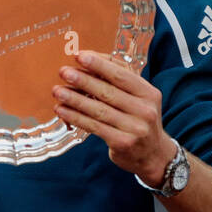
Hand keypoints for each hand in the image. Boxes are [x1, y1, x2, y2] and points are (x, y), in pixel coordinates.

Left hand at [52, 50, 176, 183]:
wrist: (154, 155)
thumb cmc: (139, 120)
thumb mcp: (138, 98)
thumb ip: (119, 80)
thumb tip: (89, 58)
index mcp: (148, 93)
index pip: (122, 75)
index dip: (100, 65)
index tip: (80, 56)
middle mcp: (144, 110)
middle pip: (108, 92)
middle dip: (83, 80)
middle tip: (63, 71)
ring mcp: (135, 128)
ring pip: (98, 110)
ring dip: (74, 99)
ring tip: (57, 91)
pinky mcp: (123, 142)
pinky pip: (94, 126)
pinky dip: (75, 117)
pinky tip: (62, 110)